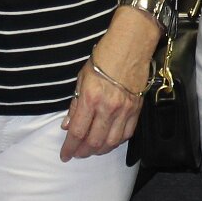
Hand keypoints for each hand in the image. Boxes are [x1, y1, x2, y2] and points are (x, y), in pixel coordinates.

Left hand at [62, 11, 155, 161]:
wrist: (131, 45)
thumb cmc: (104, 58)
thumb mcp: (82, 79)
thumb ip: (75, 105)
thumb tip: (68, 125)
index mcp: (90, 98)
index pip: (77, 131)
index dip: (69, 147)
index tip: (65, 155)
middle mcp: (108, 108)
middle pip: (94, 141)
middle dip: (83, 152)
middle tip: (77, 153)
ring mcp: (124, 110)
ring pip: (111, 142)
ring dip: (99, 150)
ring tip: (91, 150)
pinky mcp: (136, 109)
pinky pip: (127, 134)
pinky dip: (116, 142)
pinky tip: (108, 141)